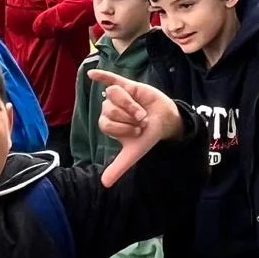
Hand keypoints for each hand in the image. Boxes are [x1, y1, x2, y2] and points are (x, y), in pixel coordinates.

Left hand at [87, 69, 183, 187]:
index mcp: (107, 124)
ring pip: (114, 95)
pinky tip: (91, 73)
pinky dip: (101, 75)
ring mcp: (118, 97)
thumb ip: (118, 166)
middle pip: (109, 109)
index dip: (122, 128)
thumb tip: (104, 184)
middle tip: (140, 121)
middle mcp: (110, 110)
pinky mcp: (128, 85)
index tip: (136, 132)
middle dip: (128, 117)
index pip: (106, 123)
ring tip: (141, 111)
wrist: (166, 122)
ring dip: (130, 104)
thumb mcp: (133, 153)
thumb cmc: (147, 136)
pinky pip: (112, 79)